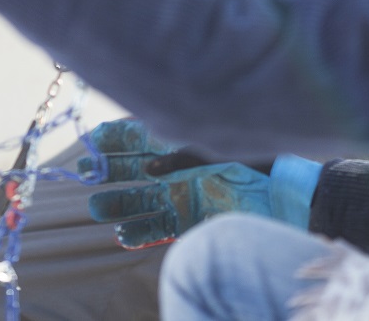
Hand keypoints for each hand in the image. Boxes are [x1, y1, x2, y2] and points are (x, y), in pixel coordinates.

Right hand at [77, 120, 317, 248]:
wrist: (285, 195)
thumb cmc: (254, 160)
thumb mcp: (216, 147)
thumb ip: (180, 156)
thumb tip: (146, 170)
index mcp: (181, 139)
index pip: (139, 134)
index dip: (114, 137)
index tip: (92, 141)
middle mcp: (175, 167)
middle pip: (131, 168)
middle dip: (106, 170)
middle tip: (83, 173)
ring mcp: (181, 195)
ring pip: (139, 201)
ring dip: (116, 205)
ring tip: (96, 209)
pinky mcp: (189, 220)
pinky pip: (157, 228)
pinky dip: (139, 233)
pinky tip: (122, 235)